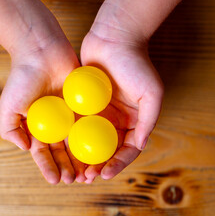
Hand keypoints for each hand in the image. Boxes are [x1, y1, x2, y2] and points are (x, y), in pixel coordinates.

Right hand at [0, 33, 87, 183]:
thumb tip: (26, 149)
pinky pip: (90, 124)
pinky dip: (94, 139)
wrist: (41, 51)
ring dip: (81, 159)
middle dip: (67, 167)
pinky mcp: (83, 105)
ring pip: (78, 142)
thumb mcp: (8, 106)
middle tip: (74, 181)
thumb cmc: (22, 78)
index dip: (48, 167)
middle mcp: (55, 124)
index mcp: (37, 127)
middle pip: (62, 151)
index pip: (42, 153)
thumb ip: (11, 129)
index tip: (54, 180)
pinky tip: (99, 152)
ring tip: (86, 173)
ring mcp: (70, 115)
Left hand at [80, 31, 163, 182]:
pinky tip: (63, 149)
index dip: (118, 164)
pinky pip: (77, 124)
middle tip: (86, 178)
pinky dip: (72, 138)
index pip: (127, 150)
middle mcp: (117, 120)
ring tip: (74, 171)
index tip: (105, 174)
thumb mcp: (152, 92)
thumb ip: (149, 120)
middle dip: (98, 166)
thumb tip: (140, 145)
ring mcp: (99, 113)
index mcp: (134, 121)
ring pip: (89, 141)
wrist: (115, 37)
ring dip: (83, 157)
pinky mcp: (83, 104)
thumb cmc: (136, 64)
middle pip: (106, 150)